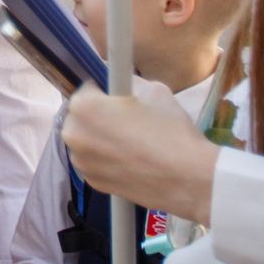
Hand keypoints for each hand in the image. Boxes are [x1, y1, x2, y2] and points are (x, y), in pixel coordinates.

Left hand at [62, 79, 219, 226]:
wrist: (190, 178)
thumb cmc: (171, 130)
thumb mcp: (152, 89)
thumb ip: (127, 80)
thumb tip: (119, 79)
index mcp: (83, 107)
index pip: (87, 87)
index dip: (106, 89)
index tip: (121, 96)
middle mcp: (73, 136)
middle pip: (80, 116)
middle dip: (98, 114)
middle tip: (127, 119)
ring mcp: (81, 163)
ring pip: (86, 140)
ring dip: (100, 137)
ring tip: (131, 141)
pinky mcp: (93, 184)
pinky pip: (94, 162)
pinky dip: (106, 159)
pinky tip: (131, 160)